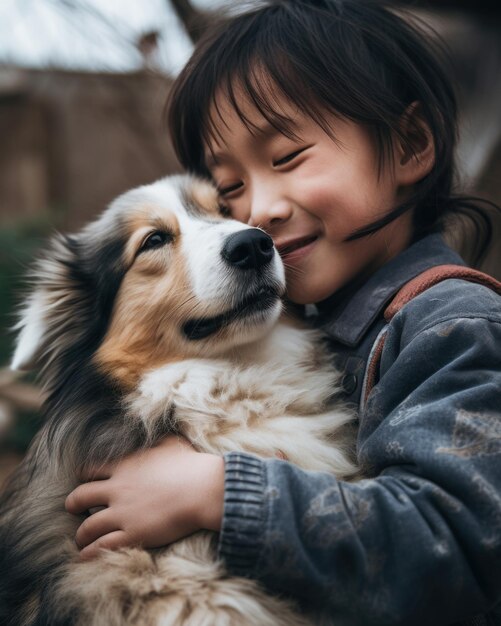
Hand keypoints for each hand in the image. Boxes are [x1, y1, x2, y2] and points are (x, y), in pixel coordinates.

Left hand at [65, 435, 223, 559]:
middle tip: (73, 508)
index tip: (84, 480)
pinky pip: (102, 547)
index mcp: (125, 466)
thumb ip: (155, 440)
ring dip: (80, 535)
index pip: (91, 470)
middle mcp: (118, 489)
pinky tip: (86, 556)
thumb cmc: (191, 464)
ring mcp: (123, 513)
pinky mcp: (132, 534)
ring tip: (80, 540)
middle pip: (80, 496)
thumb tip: (153, 431)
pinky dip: (89, 553)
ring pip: (87, 527)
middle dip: (73, 504)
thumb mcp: (170, 442)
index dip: (84, 476)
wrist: (203, 488)